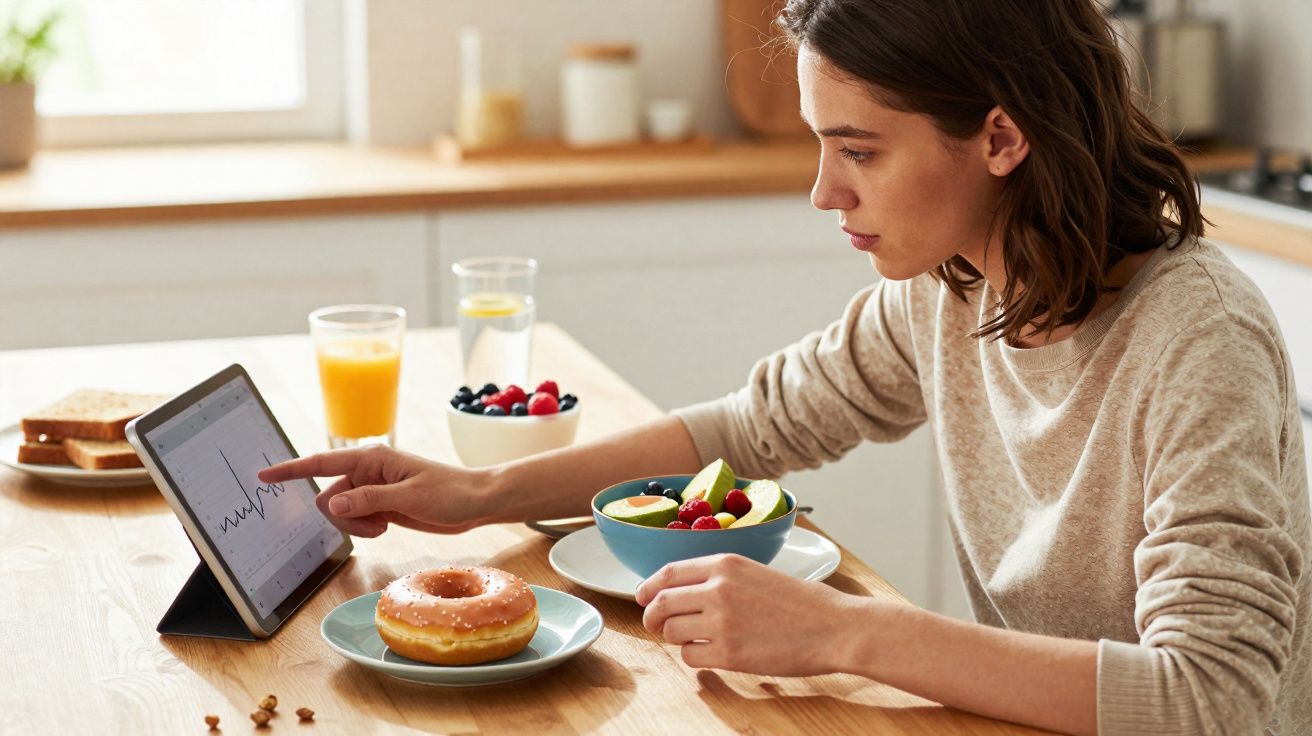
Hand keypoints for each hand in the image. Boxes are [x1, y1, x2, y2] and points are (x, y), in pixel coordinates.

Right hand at [258, 445, 494, 537]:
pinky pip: (355, 519)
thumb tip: (333, 504)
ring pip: (340, 512)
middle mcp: (368, 471)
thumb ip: (369, 501)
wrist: (475, 503)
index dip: (291, 470)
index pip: (322, 463)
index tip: (263, 475)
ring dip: (357, 525)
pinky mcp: (380, 505)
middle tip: (377, 523)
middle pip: (329, 497)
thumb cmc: (450, 493)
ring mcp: (373, 489)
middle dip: (343, 516)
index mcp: (372, 458)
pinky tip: (388, 525)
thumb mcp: (410, 498)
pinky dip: (365, 528)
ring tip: (386, 524)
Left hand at [635, 553, 860, 676]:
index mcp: (724, 563)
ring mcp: (722, 622)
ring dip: (676, 637)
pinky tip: (711, 653)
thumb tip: (679, 592)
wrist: (832, 626)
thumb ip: (718, 578)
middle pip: (661, 603)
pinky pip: (689, 657)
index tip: (641, 597)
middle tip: (656, 625)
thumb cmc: (799, 602)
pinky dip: (693, 657)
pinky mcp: (729, 653)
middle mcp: (718, 589)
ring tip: (696, 638)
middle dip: (651, 616)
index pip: (667, 573)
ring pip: (672, 631)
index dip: (647, 587)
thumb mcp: (754, 572)